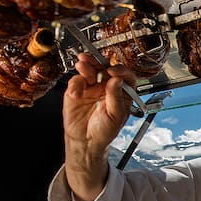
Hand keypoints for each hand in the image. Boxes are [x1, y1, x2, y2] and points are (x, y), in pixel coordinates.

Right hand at [63, 53, 136, 200]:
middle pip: (105, 68)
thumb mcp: (115, 116)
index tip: (113, 71)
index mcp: (122, 92)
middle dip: (99, 61)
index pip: (125, 76)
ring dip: (86, 66)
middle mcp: (107, 87)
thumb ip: (116, 97)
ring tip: (82, 67)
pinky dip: (75, 84)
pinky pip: (76, 81)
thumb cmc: (105, 131)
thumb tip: (117, 80)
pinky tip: (76, 93)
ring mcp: (92, 87)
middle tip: (92, 59)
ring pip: (90, 70)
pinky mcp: (77, 90)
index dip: (120, 70)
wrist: (86, 141)